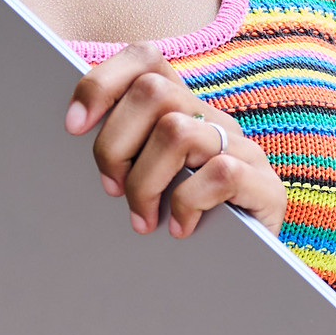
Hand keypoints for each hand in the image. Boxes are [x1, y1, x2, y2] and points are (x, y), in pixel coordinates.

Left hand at [69, 45, 286, 237]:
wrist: (242, 275)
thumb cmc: (181, 227)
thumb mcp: (148, 182)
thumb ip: (124, 152)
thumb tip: (71, 130)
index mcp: (185, 110)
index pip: (146, 59)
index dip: (103, 82)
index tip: (73, 126)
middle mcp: (215, 120)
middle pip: (152, 92)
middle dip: (116, 144)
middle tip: (112, 190)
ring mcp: (244, 150)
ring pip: (178, 131)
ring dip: (146, 182)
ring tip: (142, 219)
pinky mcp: (265, 186)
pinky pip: (219, 172)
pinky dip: (188, 204)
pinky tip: (180, 229)